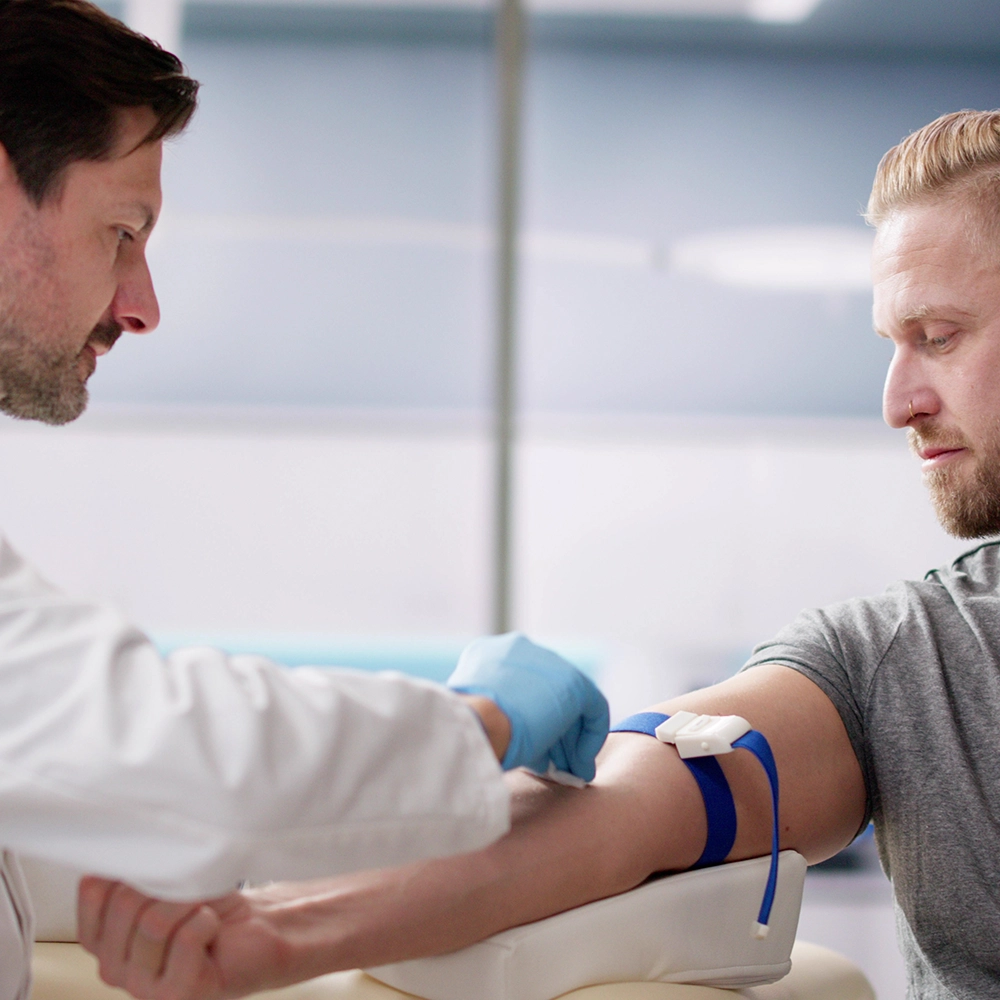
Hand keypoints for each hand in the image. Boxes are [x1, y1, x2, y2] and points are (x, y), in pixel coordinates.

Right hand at [77, 877, 291, 999]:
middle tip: (188, 892)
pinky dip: (207, 920)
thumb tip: (125, 852)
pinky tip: (213, 929)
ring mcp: (141, 987)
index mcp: (102, 938)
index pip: (93, 892)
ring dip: (190, 903)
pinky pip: (187, 938)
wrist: (255, 929)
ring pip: (155, 922)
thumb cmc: (210, 905)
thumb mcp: (167, 880)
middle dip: (166, 885)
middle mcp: (112, 967)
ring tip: (202, 911)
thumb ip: (136, 873)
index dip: (131, 868)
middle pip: (125, 904)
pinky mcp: (176, 995)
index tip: (158, 866)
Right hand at [448, 633, 608, 780]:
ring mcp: (546, 662)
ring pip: (568, 702)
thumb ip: (496, 717)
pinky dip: (590, 738)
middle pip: (546, 694)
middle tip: (558, 765)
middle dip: (554, 733)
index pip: (520, 689)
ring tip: (571, 771)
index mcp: (488, 654)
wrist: (475, 722)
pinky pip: (592, 708)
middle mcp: (518, 650)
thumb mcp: (474, 715)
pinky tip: (580, 765)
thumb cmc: (464, 730)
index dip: (528, 721)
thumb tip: (521, 743)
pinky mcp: (572, 682)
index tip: (533, 750)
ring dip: (571, 740)